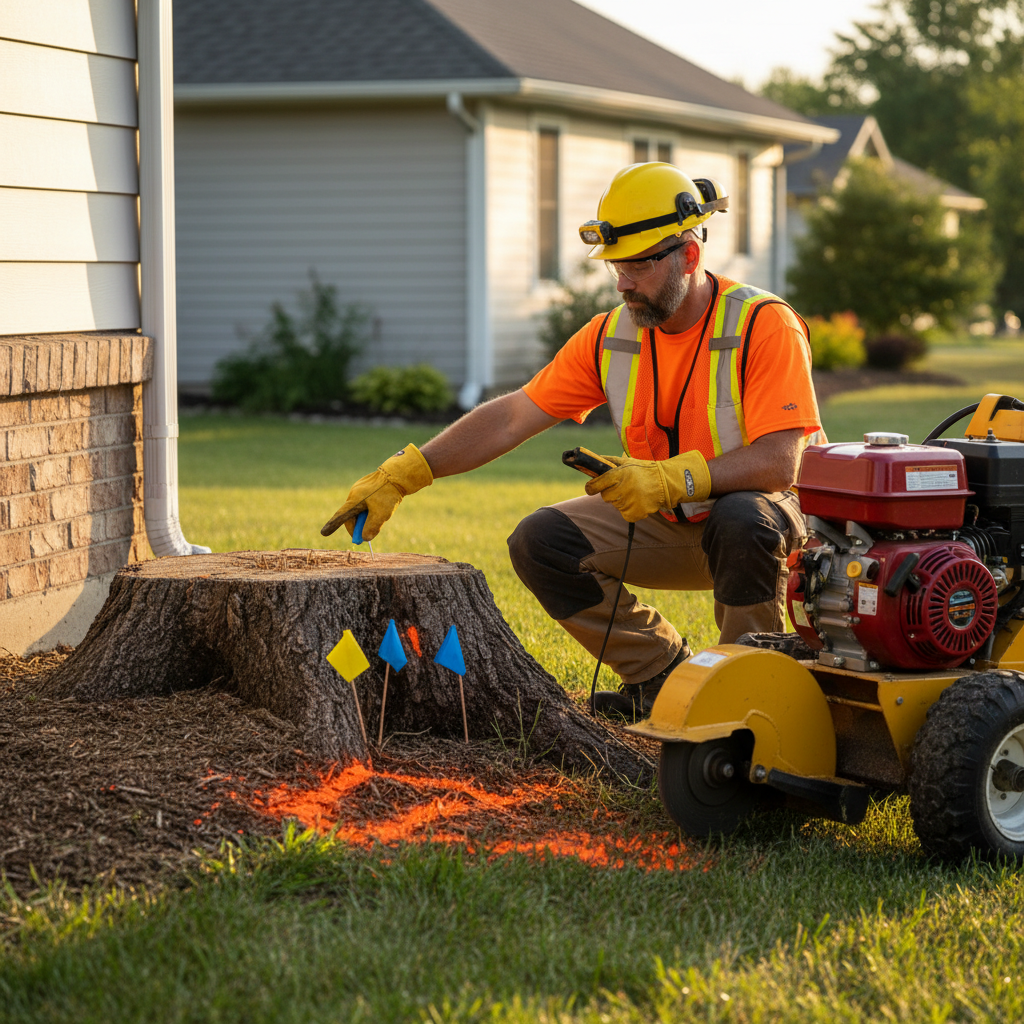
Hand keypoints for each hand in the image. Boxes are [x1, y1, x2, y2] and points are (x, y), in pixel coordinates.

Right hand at [321, 443, 432, 539]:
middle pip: (351, 515)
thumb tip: (365, 538)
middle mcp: (354, 494)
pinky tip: (381, 508)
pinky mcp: (367, 487)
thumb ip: (372, 528)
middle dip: (357, 527)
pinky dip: (369, 510)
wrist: (398, 474)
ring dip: (365, 518)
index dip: (332, 526)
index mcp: (354, 500)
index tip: (323, 533)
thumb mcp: (381, 514)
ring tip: (377, 520)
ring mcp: (360, 489)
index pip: (341, 516)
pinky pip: (365, 502)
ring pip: (359, 509)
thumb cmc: (388, 494)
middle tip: (363, 538)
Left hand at [585, 450, 710, 521]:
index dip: (592, 487)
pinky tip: (639, 501)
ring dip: (622, 500)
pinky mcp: (634, 514)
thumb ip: (608, 461)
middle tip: (625, 486)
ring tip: (635, 492)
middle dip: (612, 492)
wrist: (665, 483)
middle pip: (605, 496)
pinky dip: (630, 510)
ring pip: (616, 505)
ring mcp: (627, 503)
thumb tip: (593, 460)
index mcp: (617, 475)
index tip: (591, 488)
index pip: (594, 486)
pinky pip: (625, 514)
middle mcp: (621, 490)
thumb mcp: (626, 461)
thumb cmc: (644, 470)